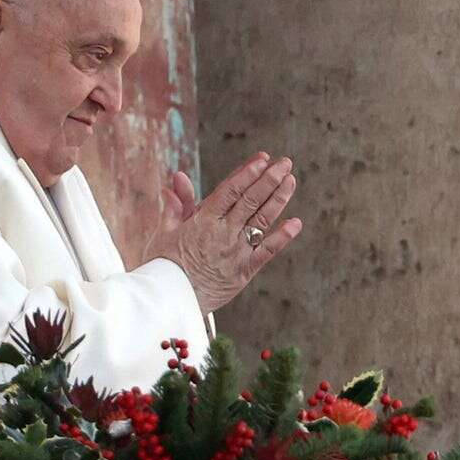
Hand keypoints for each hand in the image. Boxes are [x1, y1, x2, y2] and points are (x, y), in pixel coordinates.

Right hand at [144, 152, 302, 313]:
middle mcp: (223, 232)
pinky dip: (282, 237)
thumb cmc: (163, 265)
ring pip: (262, 220)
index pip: (230, 190)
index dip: (248, 172)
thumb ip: (177, 204)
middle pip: (251, 200)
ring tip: (291, 181)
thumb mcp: (165, 231)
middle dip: (270, 179)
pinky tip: (295, 223)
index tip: (262, 158)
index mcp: (202, 220)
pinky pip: (267, 252)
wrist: (169, 301)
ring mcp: (236, 251)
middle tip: (285, 162)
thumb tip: (178, 177)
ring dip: (278, 199)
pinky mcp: (244, 271)